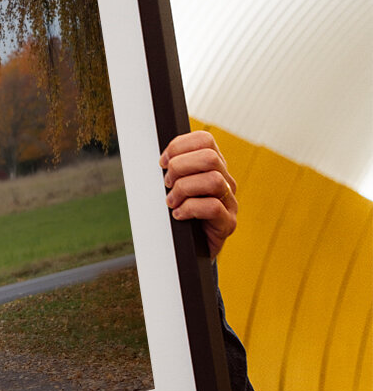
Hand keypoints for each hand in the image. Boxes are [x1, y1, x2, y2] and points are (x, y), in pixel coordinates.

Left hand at [160, 131, 237, 257]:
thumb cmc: (180, 215)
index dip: (180, 146)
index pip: (205, 140)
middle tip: (167, 184)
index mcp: (213, 167)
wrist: (190, 250)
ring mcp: (230, 202)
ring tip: (171, 202)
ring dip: (184, 189)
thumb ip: (173, 171)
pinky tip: (178, 215)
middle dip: (180, 167)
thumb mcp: (174, 187)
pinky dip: (189, 209)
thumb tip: (160, 160)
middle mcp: (226, 181)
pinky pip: (213, 207)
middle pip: (210, 157)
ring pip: (213, 180)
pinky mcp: (228, 223)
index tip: (162, 162)